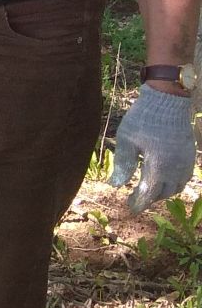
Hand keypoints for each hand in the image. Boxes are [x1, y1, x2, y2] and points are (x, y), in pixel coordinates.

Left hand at [108, 86, 195, 211]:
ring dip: (163, 192)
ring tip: (148, 189)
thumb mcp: (127, 140)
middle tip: (135, 198)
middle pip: (164, 193)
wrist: (168, 100)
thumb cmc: (143, 118)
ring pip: (177, 187)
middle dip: (149, 198)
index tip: (129, 207)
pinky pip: (185, 177)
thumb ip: (123, 164)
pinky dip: (174, 182)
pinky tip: (163, 178)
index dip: (139, 203)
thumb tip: (116, 186)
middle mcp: (175, 167)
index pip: (149, 194)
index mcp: (159, 166)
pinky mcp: (190, 154)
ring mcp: (185, 161)